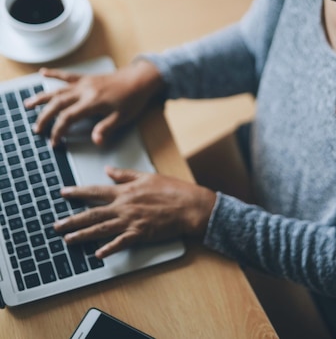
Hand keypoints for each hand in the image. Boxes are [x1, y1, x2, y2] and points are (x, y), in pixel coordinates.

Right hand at [24, 59, 164, 146]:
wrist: (140, 79)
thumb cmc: (133, 99)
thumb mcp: (122, 117)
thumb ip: (106, 128)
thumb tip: (95, 140)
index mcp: (93, 102)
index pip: (68, 118)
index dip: (58, 131)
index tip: (54, 142)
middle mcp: (85, 91)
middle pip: (58, 104)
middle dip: (45, 117)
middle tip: (37, 129)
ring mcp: (84, 83)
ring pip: (58, 90)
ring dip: (42, 97)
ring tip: (27, 104)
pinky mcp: (87, 78)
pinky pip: (67, 75)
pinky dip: (54, 74)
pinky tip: (43, 72)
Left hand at [54, 167, 216, 257]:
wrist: (190, 206)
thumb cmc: (172, 190)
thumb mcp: (146, 176)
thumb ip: (124, 174)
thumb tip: (108, 170)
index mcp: (125, 191)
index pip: (95, 191)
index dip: (77, 192)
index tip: (63, 193)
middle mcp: (124, 206)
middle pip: (92, 214)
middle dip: (72, 220)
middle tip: (56, 225)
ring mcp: (131, 221)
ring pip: (101, 229)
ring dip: (83, 235)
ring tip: (68, 240)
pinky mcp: (140, 234)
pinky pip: (120, 243)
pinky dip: (108, 249)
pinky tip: (97, 254)